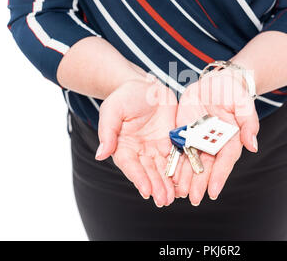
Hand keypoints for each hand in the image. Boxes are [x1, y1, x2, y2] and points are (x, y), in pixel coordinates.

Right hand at [95, 75, 176, 206]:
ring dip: (168, 184)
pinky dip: (181, 169)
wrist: (145, 85)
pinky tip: (186, 180)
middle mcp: (140, 151)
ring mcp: (156, 147)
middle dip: (157, 187)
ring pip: (163, 168)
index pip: (131, 166)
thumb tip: (100, 154)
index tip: (146, 191)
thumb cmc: (124, 96)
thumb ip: (107, 132)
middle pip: (149, 172)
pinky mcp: (171, 141)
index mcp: (123, 146)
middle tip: (165, 201)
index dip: (139, 179)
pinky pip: (177, 156)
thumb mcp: (112, 110)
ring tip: (175, 197)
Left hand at [173, 69, 258, 204]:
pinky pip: (179, 150)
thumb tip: (253, 146)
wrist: (216, 82)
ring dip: (185, 178)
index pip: (225, 161)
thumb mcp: (244, 103)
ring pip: (191, 162)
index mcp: (230, 140)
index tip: (213, 192)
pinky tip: (168, 175)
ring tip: (179, 193)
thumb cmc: (233, 92)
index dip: (219, 176)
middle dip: (199, 183)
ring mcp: (199, 140)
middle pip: (206, 167)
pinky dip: (174, 163)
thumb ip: (249, 124)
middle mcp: (214, 144)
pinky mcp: (185, 133)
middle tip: (193, 198)